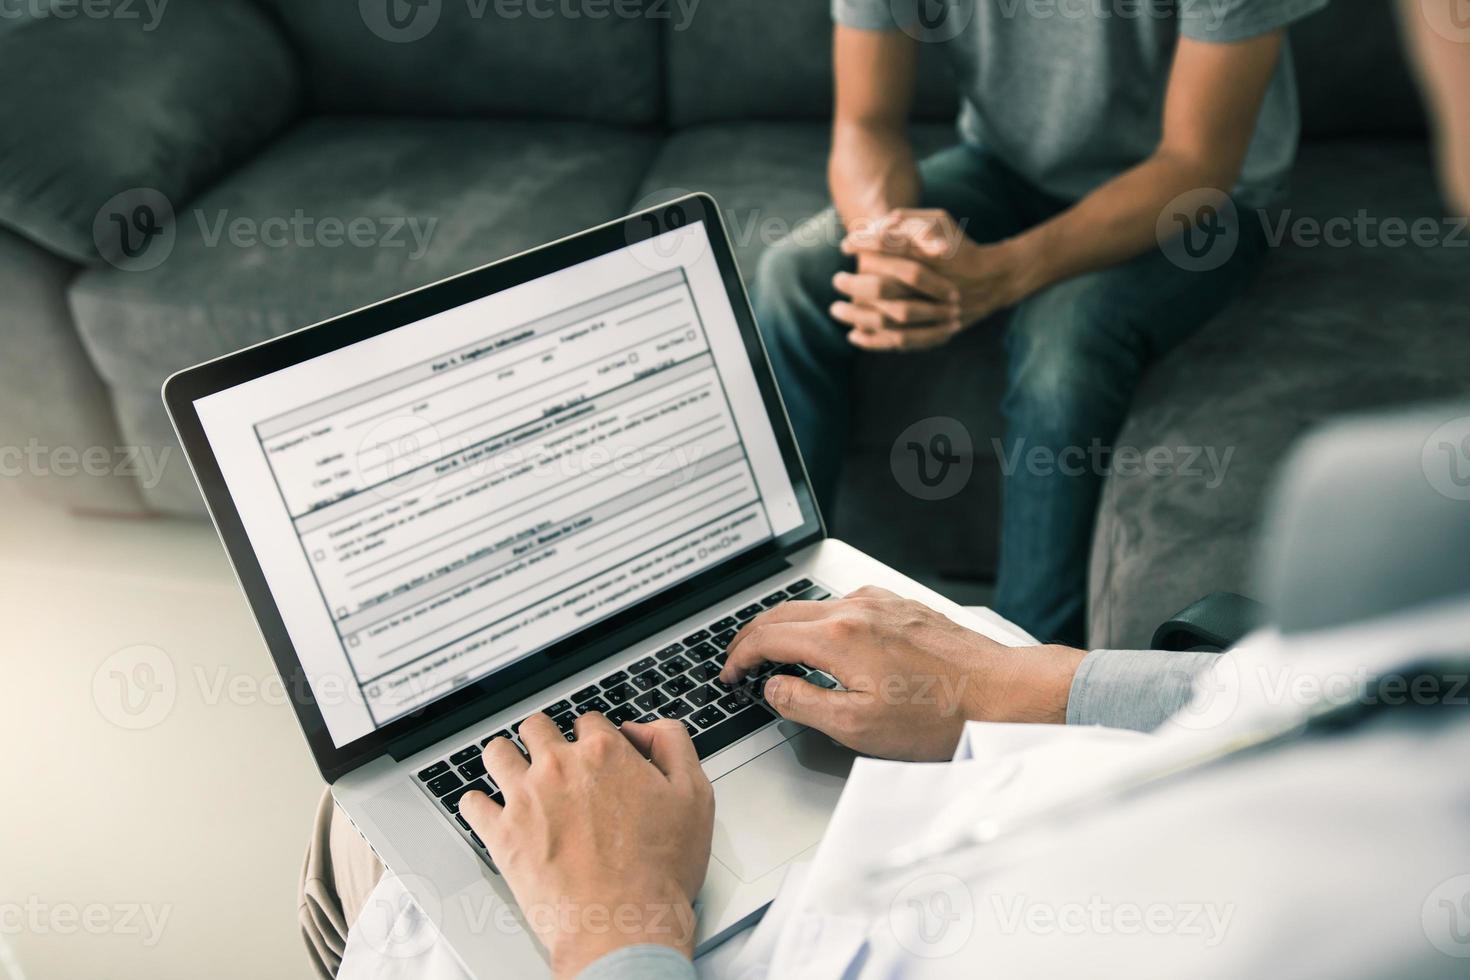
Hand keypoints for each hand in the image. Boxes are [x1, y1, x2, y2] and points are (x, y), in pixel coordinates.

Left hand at [461, 714, 714, 977]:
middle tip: (553, 760)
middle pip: (537, 728)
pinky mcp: (502, 834)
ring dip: (506, 758)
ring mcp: (525, 798)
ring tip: (514, 772)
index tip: (594, 753)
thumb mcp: (694, 796)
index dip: (593, 736)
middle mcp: (559, 767)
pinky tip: (489, 809)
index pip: (587, 721)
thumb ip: (672, 745)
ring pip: (498, 753)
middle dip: (545, 739)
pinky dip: (478, 803)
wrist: (624, 925)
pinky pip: (472, 803)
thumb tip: (644, 729)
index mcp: (605, 753)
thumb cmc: (659, 870)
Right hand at [718, 586, 1086, 760]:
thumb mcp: (859, 727)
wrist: (1002, 694)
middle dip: (751, 637)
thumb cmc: (942, 714)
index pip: (766, 637)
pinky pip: (843, 605)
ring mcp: (879, 603)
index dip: (738, 657)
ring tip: (775, 655)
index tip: (730, 674)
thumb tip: (775, 689)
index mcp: (839, 636)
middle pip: (782, 613)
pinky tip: (825, 643)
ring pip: (812, 606)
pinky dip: (818, 621)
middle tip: (739, 662)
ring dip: (784, 628)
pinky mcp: (899, 606)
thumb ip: (805, 704)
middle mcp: (856, 609)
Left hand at [831, 209, 1034, 350]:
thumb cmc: (958, 246)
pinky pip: (900, 341)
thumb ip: (908, 218)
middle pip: (885, 288)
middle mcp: (934, 285)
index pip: (893, 246)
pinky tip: (853, 336)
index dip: (866, 244)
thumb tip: (877, 226)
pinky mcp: (936, 332)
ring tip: (835, 308)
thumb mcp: (940, 221)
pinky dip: (874, 341)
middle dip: (855, 285)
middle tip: (836, 280)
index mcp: (934, 255)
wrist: (992, 280)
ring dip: (858, 315)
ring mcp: (936, 312)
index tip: (845, 245)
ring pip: (889, 318)